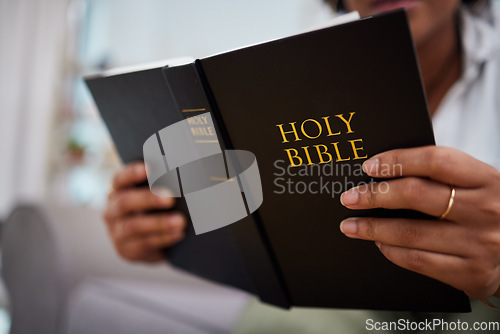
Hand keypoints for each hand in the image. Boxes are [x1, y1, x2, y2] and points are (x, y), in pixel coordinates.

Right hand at [103, 162, 186, 262]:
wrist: (149, 243)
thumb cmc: (154, 210)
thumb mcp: (153, 196)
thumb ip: (161, 185)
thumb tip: (185, 175)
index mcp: (117, 191)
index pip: (120, 179)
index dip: (132, 173)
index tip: (150, 168)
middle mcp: (112, 211)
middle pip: (125, 202)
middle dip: (148, 199)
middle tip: (170, 198)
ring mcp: (117, 232)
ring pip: (134, 226)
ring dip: (159, 223)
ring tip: (180, 221)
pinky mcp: (126, 250)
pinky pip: (144, 244)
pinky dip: (163, 238)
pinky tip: (178, 233)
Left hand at [340, 146, 499, 299]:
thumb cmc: (488, 211)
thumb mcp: (477, 186)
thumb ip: (442, 177)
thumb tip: (384, 171)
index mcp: (486, 179)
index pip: (436, 161)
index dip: (397, 160)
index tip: (369, 166)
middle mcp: (485, 210)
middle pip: (416, 195)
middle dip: (374, 195)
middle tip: (349, 198)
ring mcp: (479, 244)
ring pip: (410, 233)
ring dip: (372, 229)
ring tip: (351, 226)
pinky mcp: (471, 274)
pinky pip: (418, 261)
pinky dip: (391, 251)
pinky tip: (379, 244)